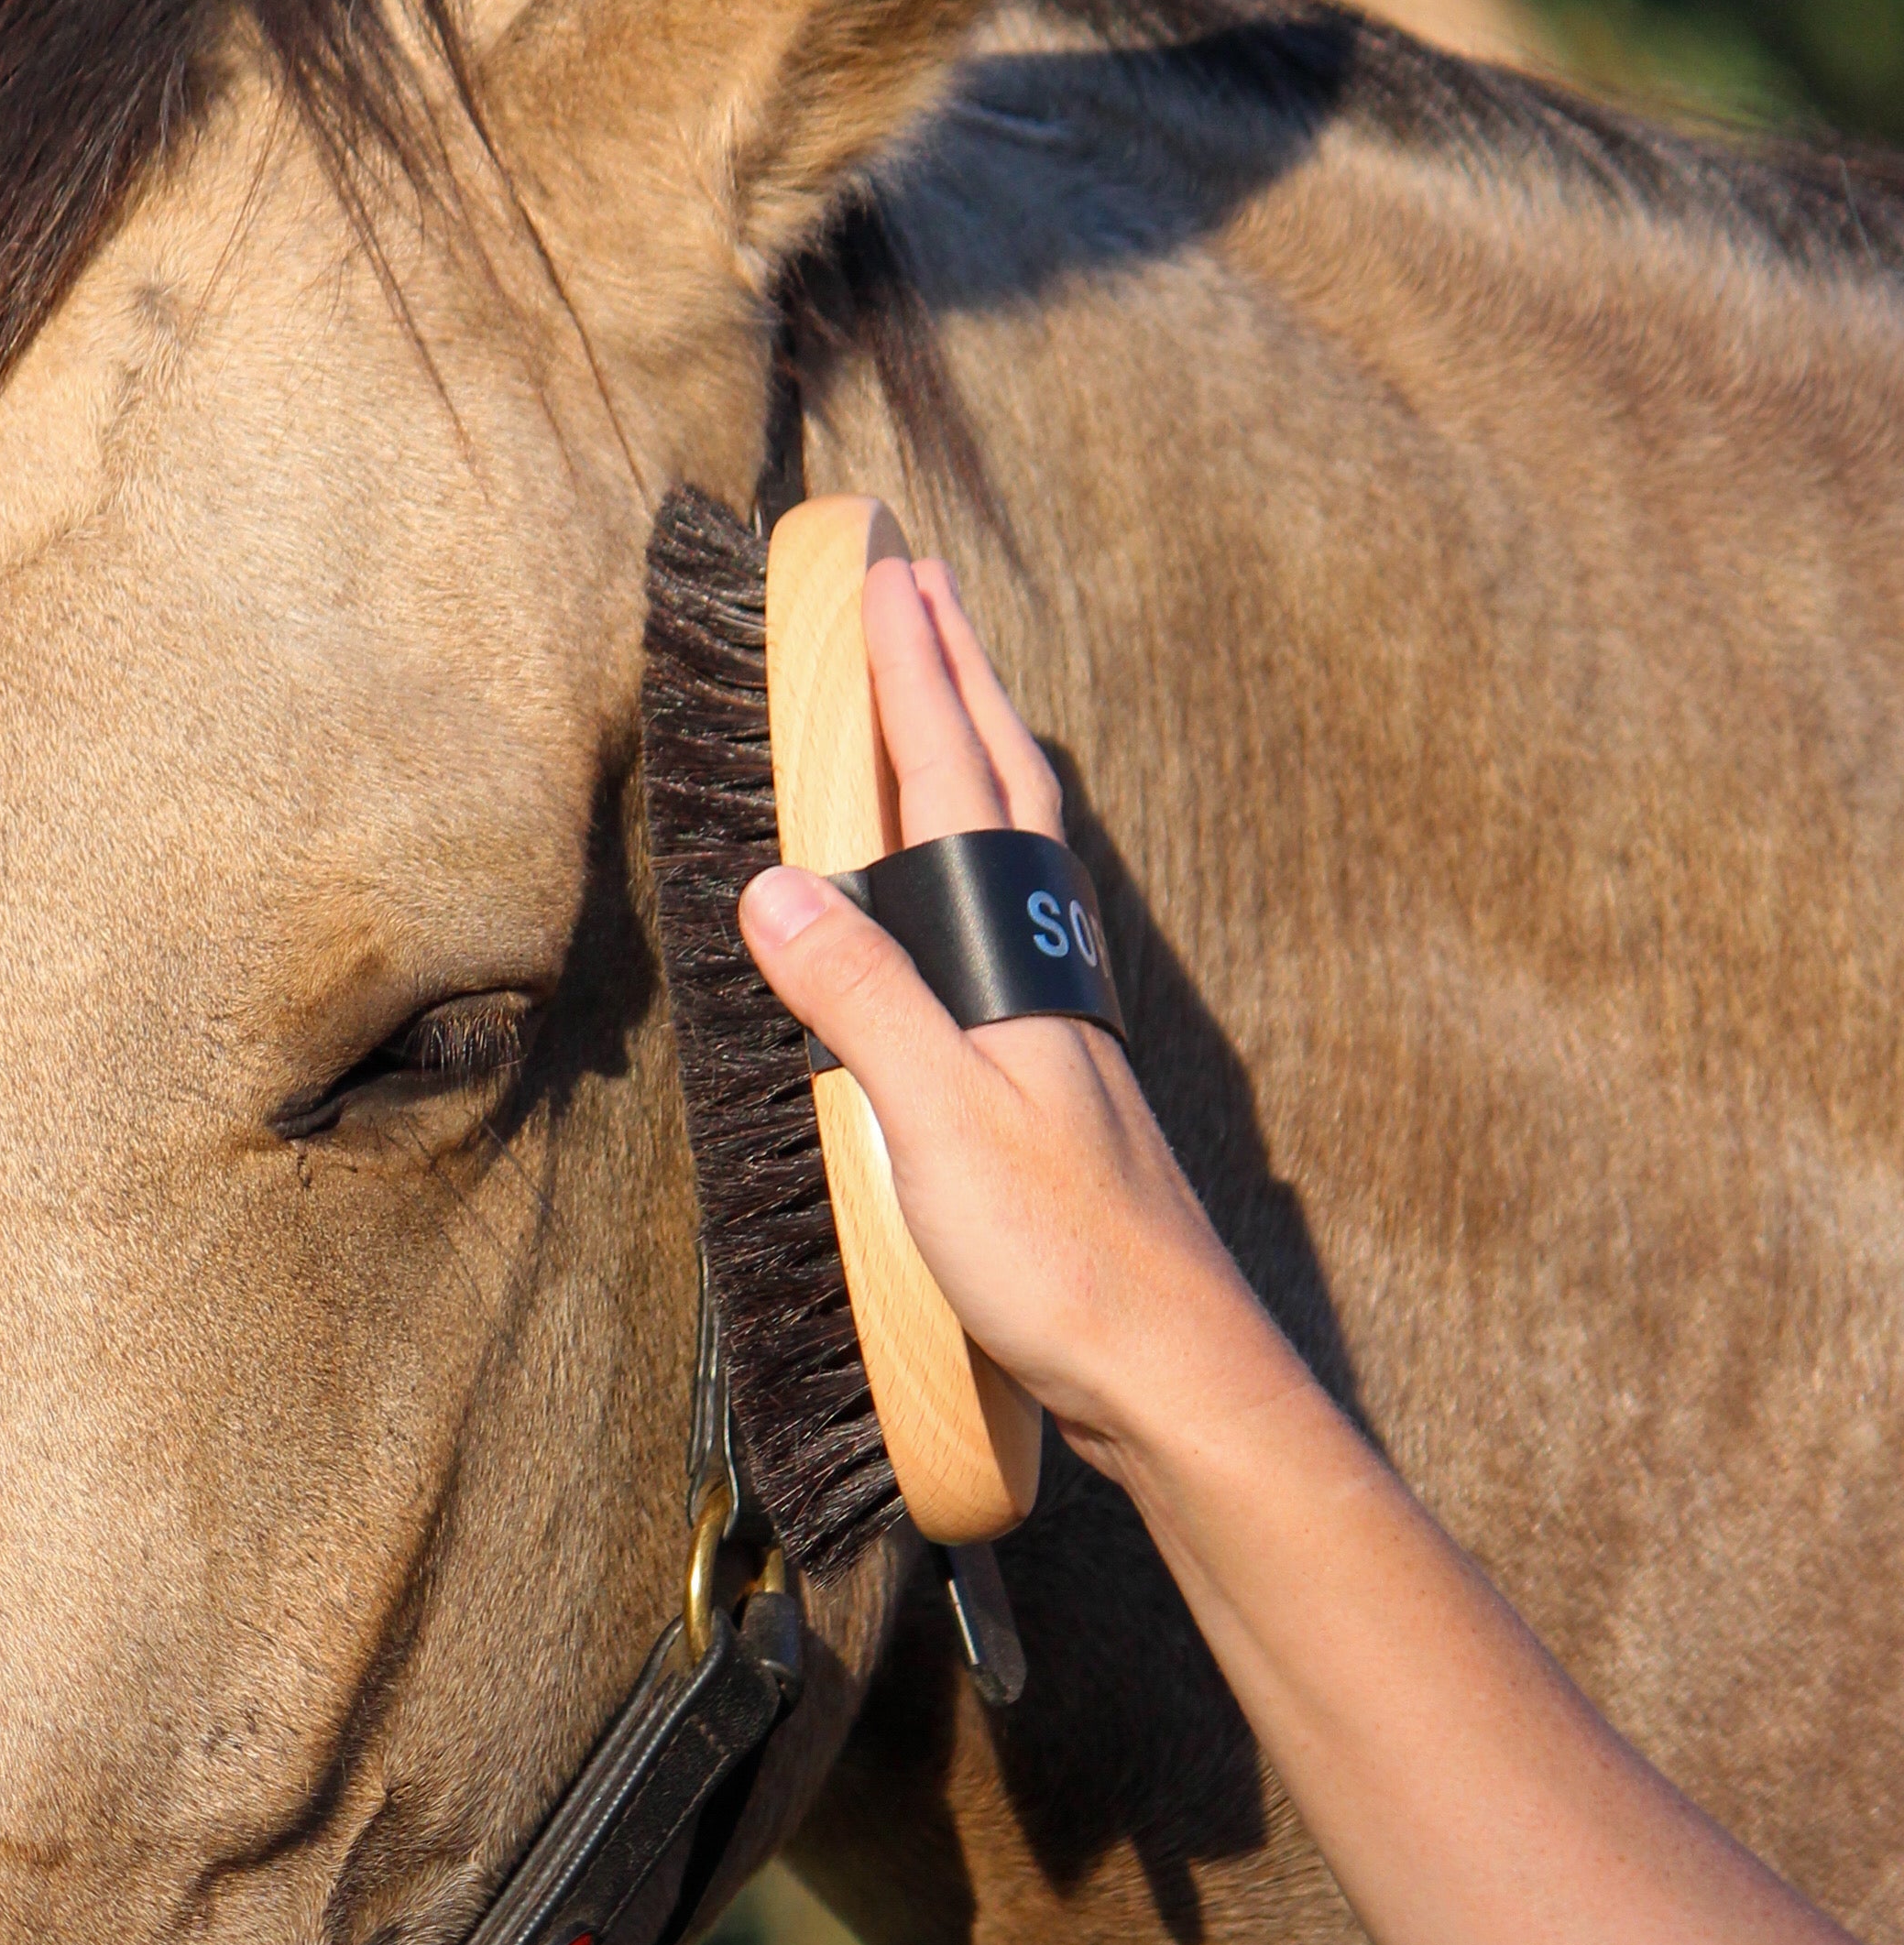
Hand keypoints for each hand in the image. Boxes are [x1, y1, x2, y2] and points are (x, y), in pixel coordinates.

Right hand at [734, 552, 1277, 1489]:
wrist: (1172, 1369)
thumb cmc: (1062, 1258)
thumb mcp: (936, 1125)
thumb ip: (860, 1001)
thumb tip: (773, 884)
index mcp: (1018, 964)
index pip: (958, 786)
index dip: (919, 679)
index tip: (889, 575)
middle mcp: (1052, 971)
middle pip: (1008, 790)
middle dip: (962, 681)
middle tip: (927, 586)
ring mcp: (1062, 1022)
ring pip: (1024, 850)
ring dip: (984, 756)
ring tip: (955, 697)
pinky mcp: (1060, 1081)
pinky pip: (1019, 919)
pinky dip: (989, 856)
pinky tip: (979, 894)